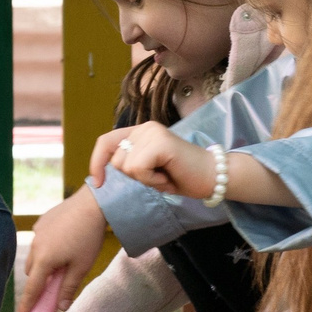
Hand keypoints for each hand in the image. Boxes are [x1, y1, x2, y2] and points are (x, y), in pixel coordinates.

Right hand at [20, 188, 107, 311]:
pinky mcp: (42, 222)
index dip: (27, 305)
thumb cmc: (88, 237)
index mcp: (44, 261)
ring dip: (43, 264)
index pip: (32, 289)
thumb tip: (61, 307)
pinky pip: (40, 241)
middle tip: (53, 286)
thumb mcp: (81, 267)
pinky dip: (47, 247)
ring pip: (35, 256)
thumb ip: (68, 288)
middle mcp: (35, 246)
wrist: (92, 204)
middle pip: (32, 273)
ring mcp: (37, 232)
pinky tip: (64, 242)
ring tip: (62, 261)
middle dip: (39, 282)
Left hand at [96, 122, 217, 198]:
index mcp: (140, 132)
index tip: (99, 183)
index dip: (97, 163)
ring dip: (145, 179)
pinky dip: (152, 180)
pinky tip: (168, 177)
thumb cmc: (182, 176)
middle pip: (115, 160)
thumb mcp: (148, 170)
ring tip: (165, 175)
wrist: (214, 177)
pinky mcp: (161, 142)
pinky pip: (138, 168)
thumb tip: (100, 175)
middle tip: (158, 176)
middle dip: (134, 177)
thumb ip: (129, 164)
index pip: (105, 142)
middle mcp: (145, 128)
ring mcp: (153, 132)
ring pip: (125, 166)